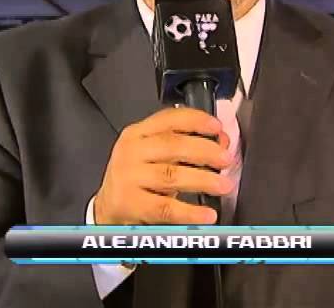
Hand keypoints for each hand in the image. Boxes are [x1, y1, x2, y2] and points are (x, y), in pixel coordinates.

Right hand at [93, 106, 232, 224]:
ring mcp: (128, 177)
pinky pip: (165, 208)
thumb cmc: (136, 178)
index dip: (196, 120)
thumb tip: (221, 144)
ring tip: (222, 185)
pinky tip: (206, 214)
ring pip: (171, 175)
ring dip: (202, 179)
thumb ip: (185, 146)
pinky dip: (189, 211)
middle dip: (204, 151)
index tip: (217, 127)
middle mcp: (131, 151)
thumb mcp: (155, 156)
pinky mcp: (129, 203)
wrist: (107, 208)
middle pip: (172, 146)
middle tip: (225, 159)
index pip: (168, 119)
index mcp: (138, 134)